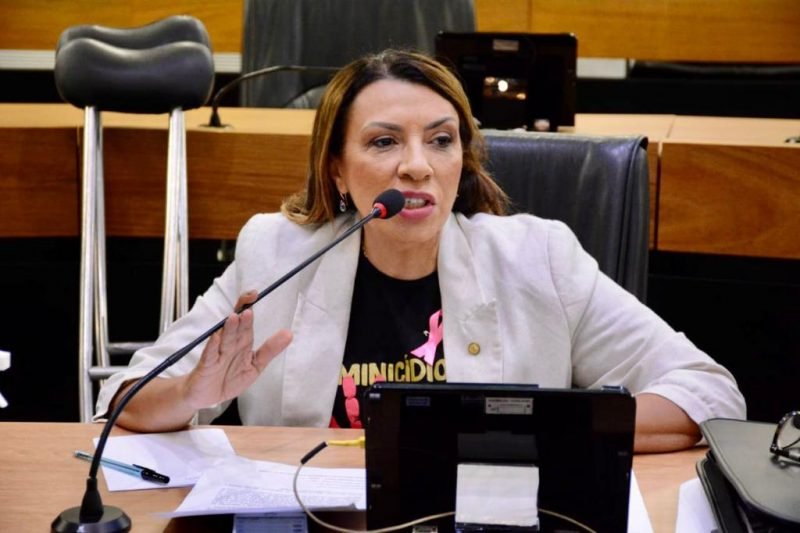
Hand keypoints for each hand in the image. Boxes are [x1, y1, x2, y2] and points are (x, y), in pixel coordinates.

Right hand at [182, 290, 291, 409]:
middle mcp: (229, 344)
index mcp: (241, 342)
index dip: (248, 306)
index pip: (245, 321)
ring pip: (224, 338)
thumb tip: (289, 334)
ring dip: (229, 328)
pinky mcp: (206, 366)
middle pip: (235, 326)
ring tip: (234, 317)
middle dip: (241, 316)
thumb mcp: (255, 365)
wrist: (207, 397)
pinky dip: (212, 347)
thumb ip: (270, 350)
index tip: (255, 294)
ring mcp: (217, 354)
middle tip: (248, 305)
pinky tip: (216, 338)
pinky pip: (209, 355)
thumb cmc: (229, 378)